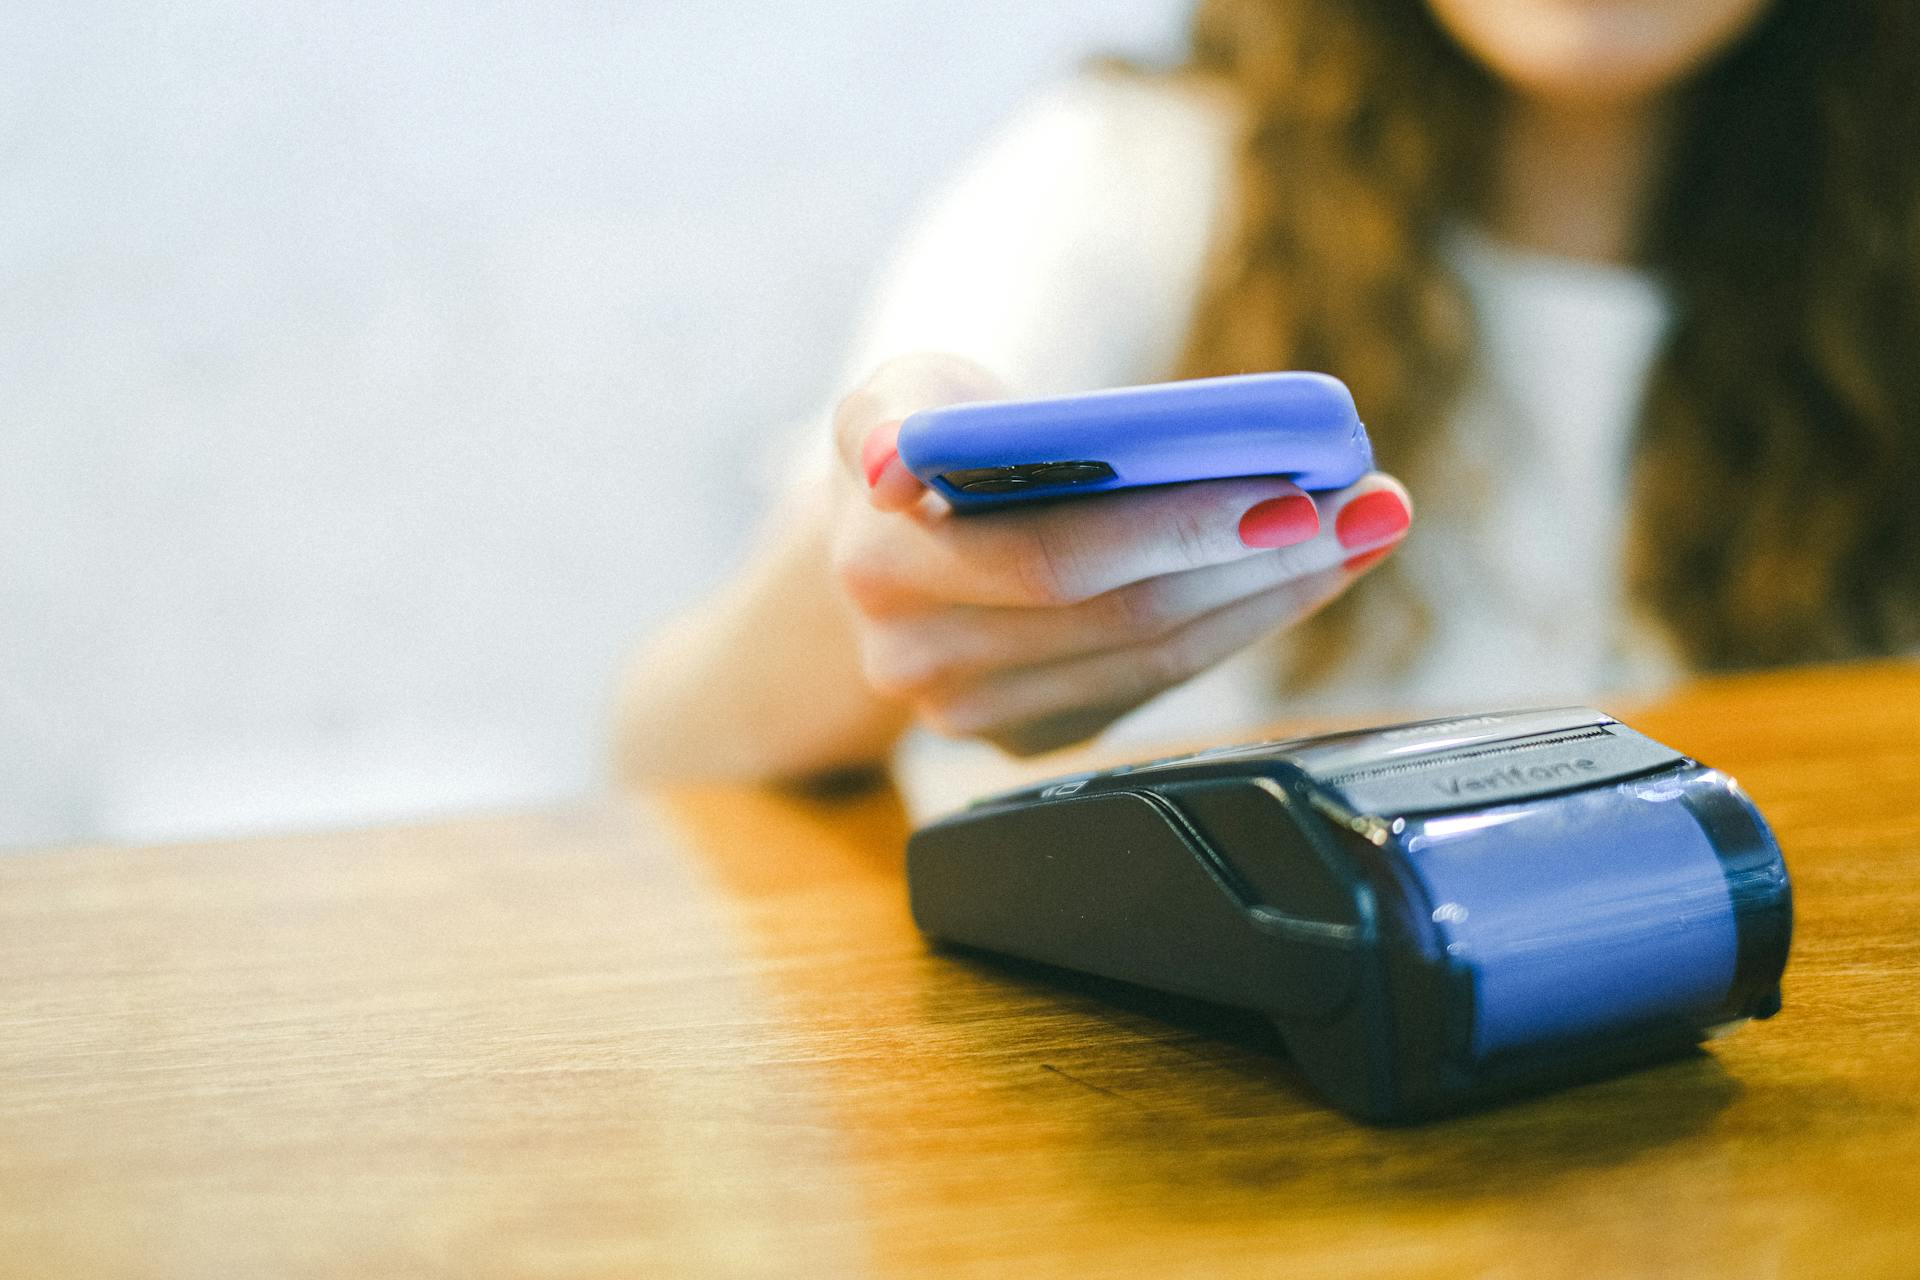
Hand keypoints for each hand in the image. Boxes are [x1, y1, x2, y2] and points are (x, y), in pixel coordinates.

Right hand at [826, 353, 1412, 755]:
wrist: (898, 542)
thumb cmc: (927, 447)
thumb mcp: (894, 397)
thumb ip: (889, 415)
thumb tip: (897, 462)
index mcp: (879, 566)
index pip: (1051, 560)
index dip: (1178, 531)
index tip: (1289, 490)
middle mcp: (914, 662)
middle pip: (1124, 620)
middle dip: (1259, 561)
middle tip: (1362, 505)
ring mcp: (974, 718)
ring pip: (1156, 664)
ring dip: (1274, 597)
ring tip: (1362, 529)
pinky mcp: (1030, 744)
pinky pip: (1157, 690)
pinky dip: (1240, 625)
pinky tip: (1303, 575)